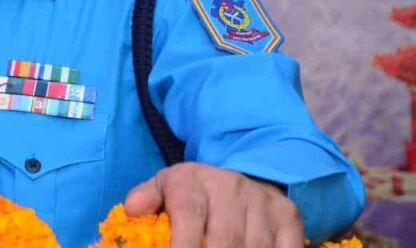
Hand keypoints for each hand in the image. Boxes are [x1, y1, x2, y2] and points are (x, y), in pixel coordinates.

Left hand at [124, 162, 303, 247]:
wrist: (238, 179)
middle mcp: (230, 188)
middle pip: (225, 239)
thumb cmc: (193, 194)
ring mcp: (262, 202)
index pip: (189, 214)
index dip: (184, 245)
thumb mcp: (165, 188)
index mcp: (193, 181)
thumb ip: (147, 198)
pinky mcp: (289, 217)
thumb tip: (131, 208)